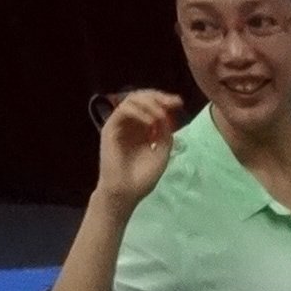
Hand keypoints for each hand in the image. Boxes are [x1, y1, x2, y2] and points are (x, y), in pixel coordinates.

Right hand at [96, 89, 181, 212]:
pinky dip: (138, 112)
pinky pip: (123, 111)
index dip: (165, 101)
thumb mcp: (162, 153)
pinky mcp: (110, 128)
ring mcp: (120, 124)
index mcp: (143, 128)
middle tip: (172, 102)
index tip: (179, 103)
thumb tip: (167, 115)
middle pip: (141, 98)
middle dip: (158, 97)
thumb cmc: (142, 178)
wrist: (126, 192)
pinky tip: (151, 122)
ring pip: (131, 100)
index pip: (152, 106)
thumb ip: (165, 134)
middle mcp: (131, 123)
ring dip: (149, 103)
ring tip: (161, 115)